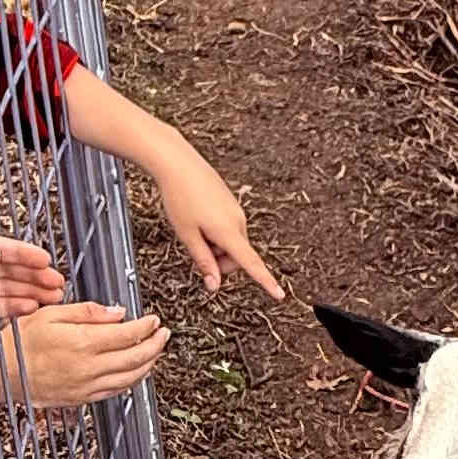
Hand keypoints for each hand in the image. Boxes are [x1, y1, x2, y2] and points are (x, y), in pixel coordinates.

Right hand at [8, 301, 168, 409]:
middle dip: (155, 344)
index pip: (128, 334)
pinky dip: (132, 381)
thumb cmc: (21, 342)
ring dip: (148, 364)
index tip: (154, 320)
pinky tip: (136, 372)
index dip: (146, 326)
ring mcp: (87, 386)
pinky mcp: (82, 399)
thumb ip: (88, 312)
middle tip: (163, 334)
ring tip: (155, 351)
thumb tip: (117, 312)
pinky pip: (116, 391)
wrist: (3, 373)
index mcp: (82, 342)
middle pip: (136, 357)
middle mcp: (88, 367)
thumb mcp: (51, 313)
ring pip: (130, 377)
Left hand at [144, 140, 283, 298]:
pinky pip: (229, 228)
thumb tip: (214, 285)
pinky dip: (216, 234)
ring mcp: (236, 211)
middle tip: (197, 253)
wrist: (178, 163)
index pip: (250, 263)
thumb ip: (203, 262)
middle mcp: (238, 220)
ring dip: (217, 247)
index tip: (279, 294)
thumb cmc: (179, 197)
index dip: (265, 281)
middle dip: (220, 262)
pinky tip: (198, 220)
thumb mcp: (187, 235)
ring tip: (194, 230)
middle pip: (237, 257)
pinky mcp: (231, 204)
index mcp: (228, 231)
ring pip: (232, 243)